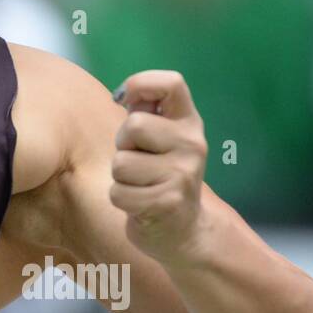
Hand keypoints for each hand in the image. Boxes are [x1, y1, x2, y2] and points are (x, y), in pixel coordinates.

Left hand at [109, 70, 209, 262]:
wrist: (184, 229)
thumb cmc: (159, 175)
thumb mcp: (158, 140)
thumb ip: (144, 113)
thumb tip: (123, 94)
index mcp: (188, 122)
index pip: (171, 83)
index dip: (141, 84)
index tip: (126, 100)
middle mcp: (193, 144)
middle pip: (133, 126)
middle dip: (123, 146)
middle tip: (138, 161)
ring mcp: (183, 174)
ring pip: (121, 164)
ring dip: (120, 178)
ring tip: (141, 184)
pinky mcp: (168, 203)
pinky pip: (119, 193)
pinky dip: (121, 200)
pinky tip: (141, 204)